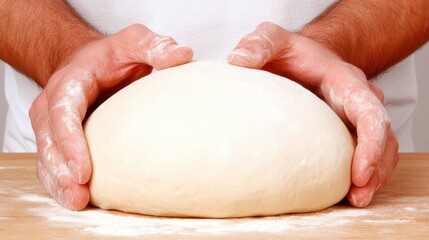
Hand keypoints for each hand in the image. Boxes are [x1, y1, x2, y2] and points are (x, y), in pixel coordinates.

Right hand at [29, 24, 192, 209]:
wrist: (90, 61)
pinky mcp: (59, 138)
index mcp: (71, 81)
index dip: (70, 142)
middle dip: (61, 170)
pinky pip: (53, 161)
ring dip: (58, 182)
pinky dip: (61, 181)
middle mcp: (53, 103)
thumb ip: (155, 47)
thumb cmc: (112, 55)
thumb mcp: (135, 42)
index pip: (63, 112)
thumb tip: (183, 56)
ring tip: (77, 202)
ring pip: (47, 155)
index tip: (84, 171)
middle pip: (49, 140)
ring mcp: (52, 123)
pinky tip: (76, 198)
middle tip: (80, 195)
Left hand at [228, 22, 398, 206]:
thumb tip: (238, 61)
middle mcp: (356, 100)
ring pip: (381, 148)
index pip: (369, 112)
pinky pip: (363, 152)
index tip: (359, 172)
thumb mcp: (273, 40)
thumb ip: (259, 44)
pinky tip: (346, 193)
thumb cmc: (287, 51)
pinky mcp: (344, 131)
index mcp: (344, 82)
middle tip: (358, 196)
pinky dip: (362, 173)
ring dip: (373, 176)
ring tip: (355, 200)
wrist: (299, 57)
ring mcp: (352, 117)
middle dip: (377, 167)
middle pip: (383, 136)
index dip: (372, 143)